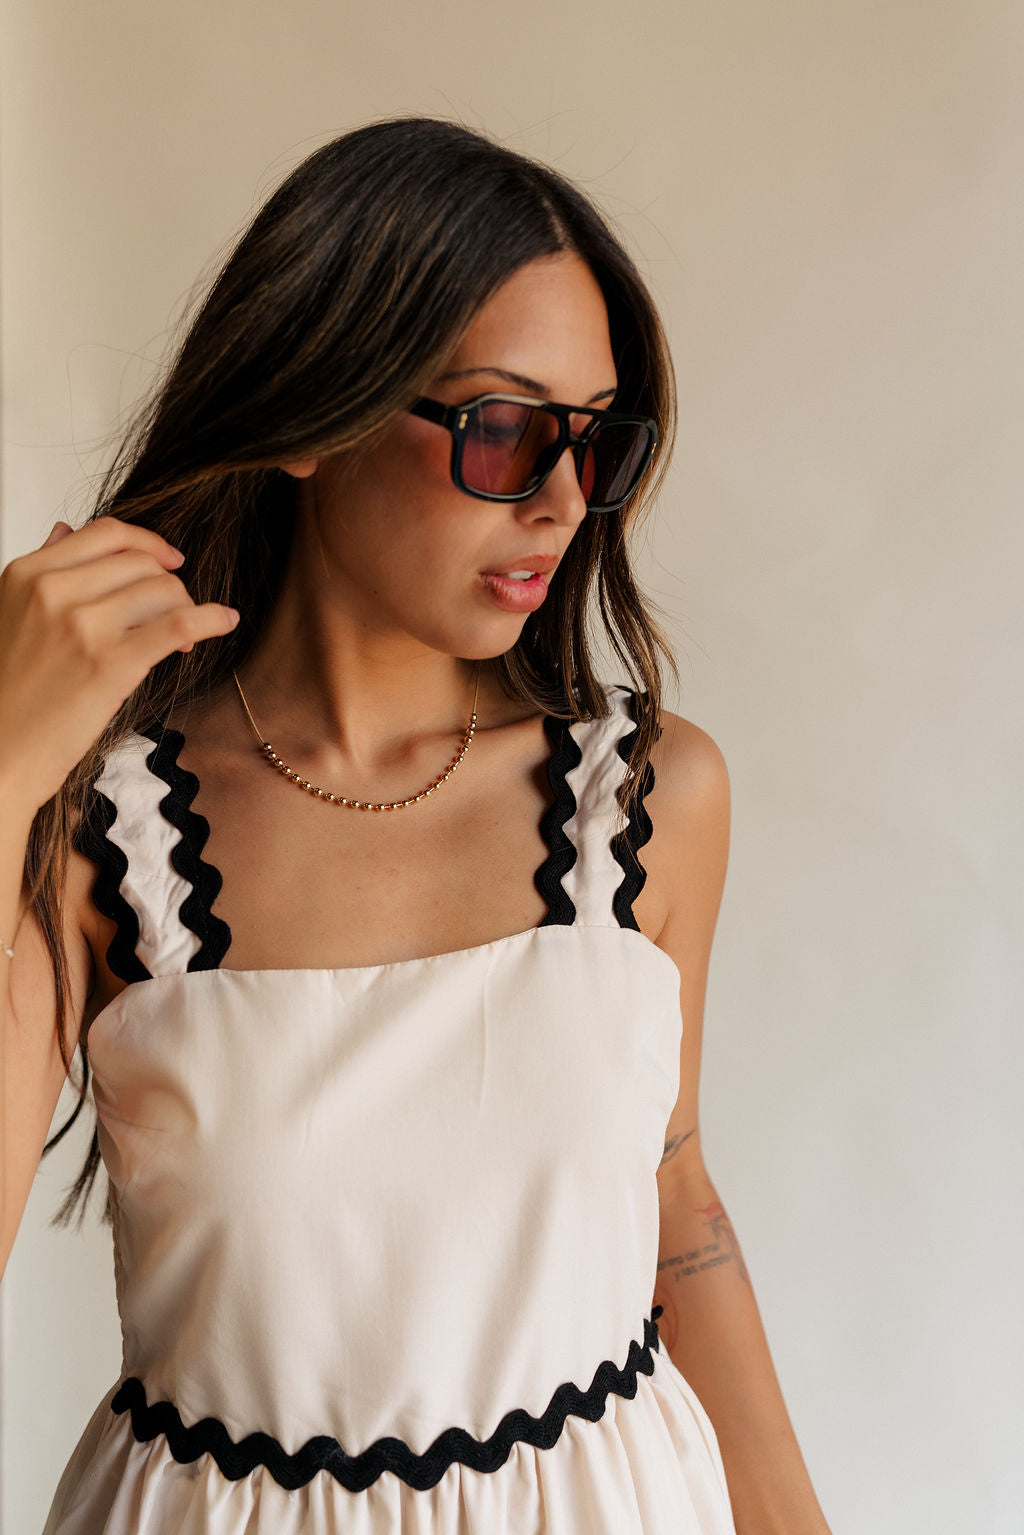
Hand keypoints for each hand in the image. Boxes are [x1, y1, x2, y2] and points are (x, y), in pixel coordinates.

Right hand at [0, 516, 238, 815]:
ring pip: (164, 589)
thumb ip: (44, 570)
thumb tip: (65, 529)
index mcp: (28, 574)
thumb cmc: (10, 692)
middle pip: (142, 563)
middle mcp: (53, 591)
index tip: (170, 560)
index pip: (107, 534)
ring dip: (187, 608)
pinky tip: (225, 621)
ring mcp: (82, 625)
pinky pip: (180, 622)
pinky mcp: (111, 663)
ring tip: (183, 638)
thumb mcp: (10, 613)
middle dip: (168, 585)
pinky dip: (211, 618)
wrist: (0, 752)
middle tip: (175, 615)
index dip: (149, 543)